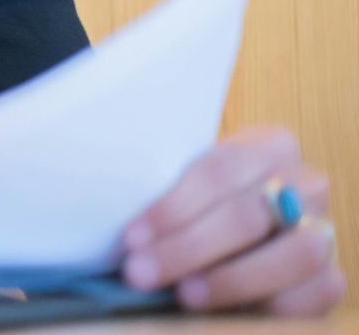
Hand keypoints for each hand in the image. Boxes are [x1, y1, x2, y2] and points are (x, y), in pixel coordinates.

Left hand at [122, 125, 342, 314]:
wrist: (244, 232)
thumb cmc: (204, 205)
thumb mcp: (188, 189)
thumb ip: (168, 204)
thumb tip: (128, 238)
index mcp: (268, 145)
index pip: (218, 171)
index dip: (172, 207)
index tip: (132, 238)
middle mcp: (306, 183)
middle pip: (248, 214)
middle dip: (188, 247)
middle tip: (141, 272)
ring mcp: (324, 230)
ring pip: (293, 253)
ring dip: (232, 279)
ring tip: (185, 295)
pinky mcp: (330, 278)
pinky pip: (313, 293)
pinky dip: (270, 305)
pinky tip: (227, 313)